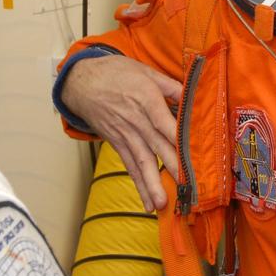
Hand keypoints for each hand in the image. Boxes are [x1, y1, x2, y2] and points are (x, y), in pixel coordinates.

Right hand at [63, 54, 182, 210]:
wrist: (82, 82)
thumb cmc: (117, 73)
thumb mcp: (146, 71)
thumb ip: (170, 85)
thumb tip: (193, 96)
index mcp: (146, 99)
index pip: (164, 121)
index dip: (177, 136)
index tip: (192, 152)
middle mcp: (136, 121)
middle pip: (156, 146)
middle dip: (171, 167)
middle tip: (186, 187)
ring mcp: (126, 135)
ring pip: (142, 162)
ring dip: (152, 184)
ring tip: (162, 204)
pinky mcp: (118, 144)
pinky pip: (130, 167)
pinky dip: (139, 185)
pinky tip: (148, 203)